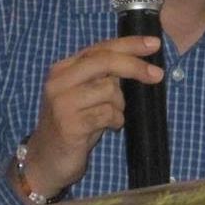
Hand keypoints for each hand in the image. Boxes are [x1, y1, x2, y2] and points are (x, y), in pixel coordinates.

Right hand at [20, 36, 164, 195]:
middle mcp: (59, 81)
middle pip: (105, 61)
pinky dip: (116, 120)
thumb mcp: (85, 94)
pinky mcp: (69, 124)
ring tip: (112, 116)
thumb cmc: (74, 124)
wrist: (46, 160)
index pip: (100, 48)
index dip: (130, 44)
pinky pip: (107, 114)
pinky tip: (110, 126)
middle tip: (158, 75)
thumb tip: (140, 63)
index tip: (154, 44)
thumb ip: (104, 76)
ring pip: (109, 89)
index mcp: (63, 68)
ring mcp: (62, 103)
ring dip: (120, 104)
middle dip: (135, 66)